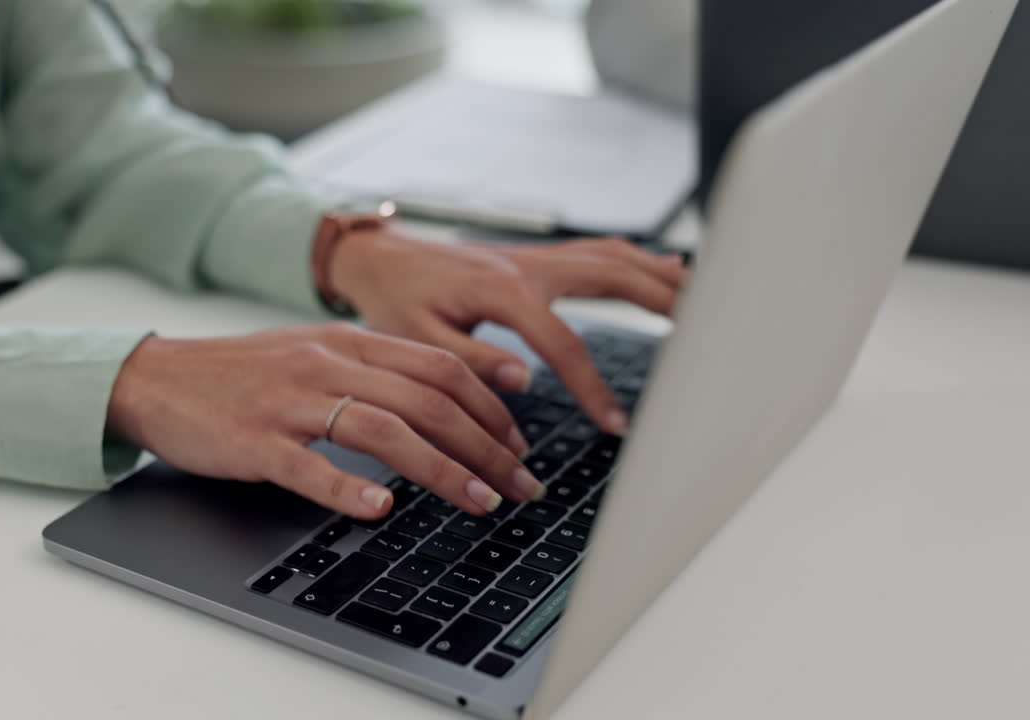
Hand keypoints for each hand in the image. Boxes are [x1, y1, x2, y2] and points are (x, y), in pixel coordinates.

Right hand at [105, 325, 546, 519]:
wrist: (158, 378)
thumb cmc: (242, 376)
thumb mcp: (316, 356)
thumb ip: (374, 371)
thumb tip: (441, 401)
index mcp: (348, 343)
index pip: (440, 367)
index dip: (491, 408)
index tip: (519, 446)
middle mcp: (327, 364)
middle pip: (427, 400)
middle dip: (486, 446)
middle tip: (520, 486)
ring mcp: (290, 401)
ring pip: (383, 431)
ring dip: (441, 470)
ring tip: (478, 503)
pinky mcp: (254, 440)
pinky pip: (308, 466)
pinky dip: (347, 490)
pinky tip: (380, 512)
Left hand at [329, 230, 687, 433]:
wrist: (380, 258)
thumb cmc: (394, 300)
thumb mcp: (416, 340)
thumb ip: (469, 362)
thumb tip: (524, 382)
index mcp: (501, 288)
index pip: (564, 342)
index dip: (593, 387)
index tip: (617, 425)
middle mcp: (528, 264)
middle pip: (614, 278)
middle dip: (664, 304)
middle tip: (709, 332)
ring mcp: (537, 257)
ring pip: (615, 259)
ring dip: (662, 276)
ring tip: (710, 298)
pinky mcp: (538, 259)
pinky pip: (600, 254)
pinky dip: (639, 262)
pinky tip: (671, 270)